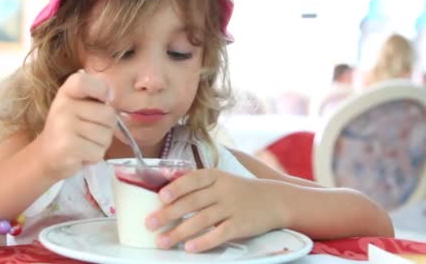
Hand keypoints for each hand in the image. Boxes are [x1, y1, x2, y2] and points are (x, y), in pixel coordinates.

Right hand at [34, 70, 115, 180]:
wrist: (46, 154)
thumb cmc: (71, 129)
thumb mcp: (81, 106)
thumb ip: (98, 98)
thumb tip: (112, 96)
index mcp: (67, 91)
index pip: (84, 82)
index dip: (102, 89)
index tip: (105, 99)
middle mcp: (63, 105)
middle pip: (109, 114)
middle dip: (107, 128)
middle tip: (90, 132)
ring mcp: (63, 126)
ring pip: (106, 136)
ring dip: (100, 145)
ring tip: (84, 143)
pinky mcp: (67, 146)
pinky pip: (98, 152)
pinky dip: (93, 157)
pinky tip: (80, 154)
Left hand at [146, 169, 287, 252]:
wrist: (275, 199)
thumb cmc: (240, 190)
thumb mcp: (221, 179)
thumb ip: (198, 183)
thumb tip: (166, 185)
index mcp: (215, 176)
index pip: (193, 180)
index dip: (177, 187)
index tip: (160, 196)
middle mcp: (223, 190)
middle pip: (192, 202)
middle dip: (169, 214)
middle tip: (150, 224)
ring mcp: (233, 208)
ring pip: (202, 220)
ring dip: (179, 232)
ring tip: (162, 241)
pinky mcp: (241, 225)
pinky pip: (219, 234)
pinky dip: (203, 241)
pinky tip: (189, 248)